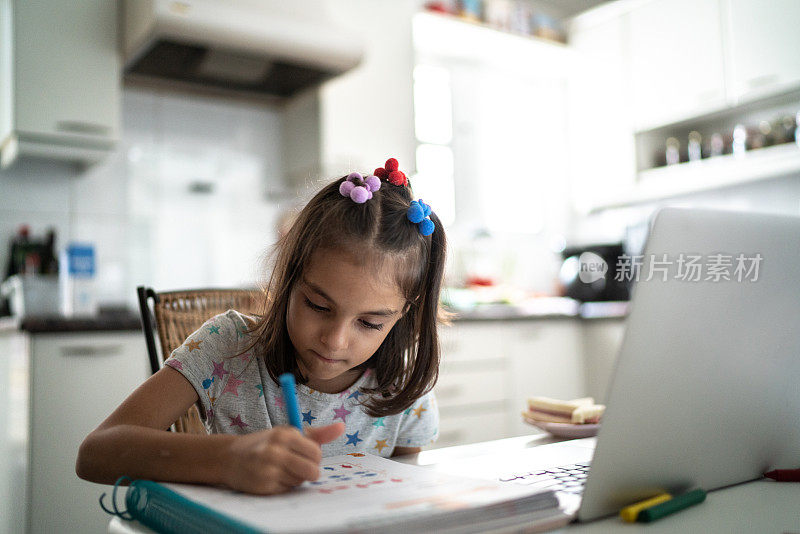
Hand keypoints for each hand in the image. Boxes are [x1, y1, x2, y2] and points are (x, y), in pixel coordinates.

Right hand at [222, 423, 344, 494]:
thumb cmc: (266, 444)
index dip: (314, 457)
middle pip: (312, 471)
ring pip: (300, 481)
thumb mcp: (289, 433)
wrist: (230, 457)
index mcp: (285, 434)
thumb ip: (317, 434)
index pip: (316, 452)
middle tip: (296, 465)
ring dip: (295, 478)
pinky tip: (271, 477)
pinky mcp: (263, 485)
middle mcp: (276, 450)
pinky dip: (283, 486)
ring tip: (281, 469)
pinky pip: (287, 490)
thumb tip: (342, 427)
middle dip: (308, 471)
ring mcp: (268, 469)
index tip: (304, 455)